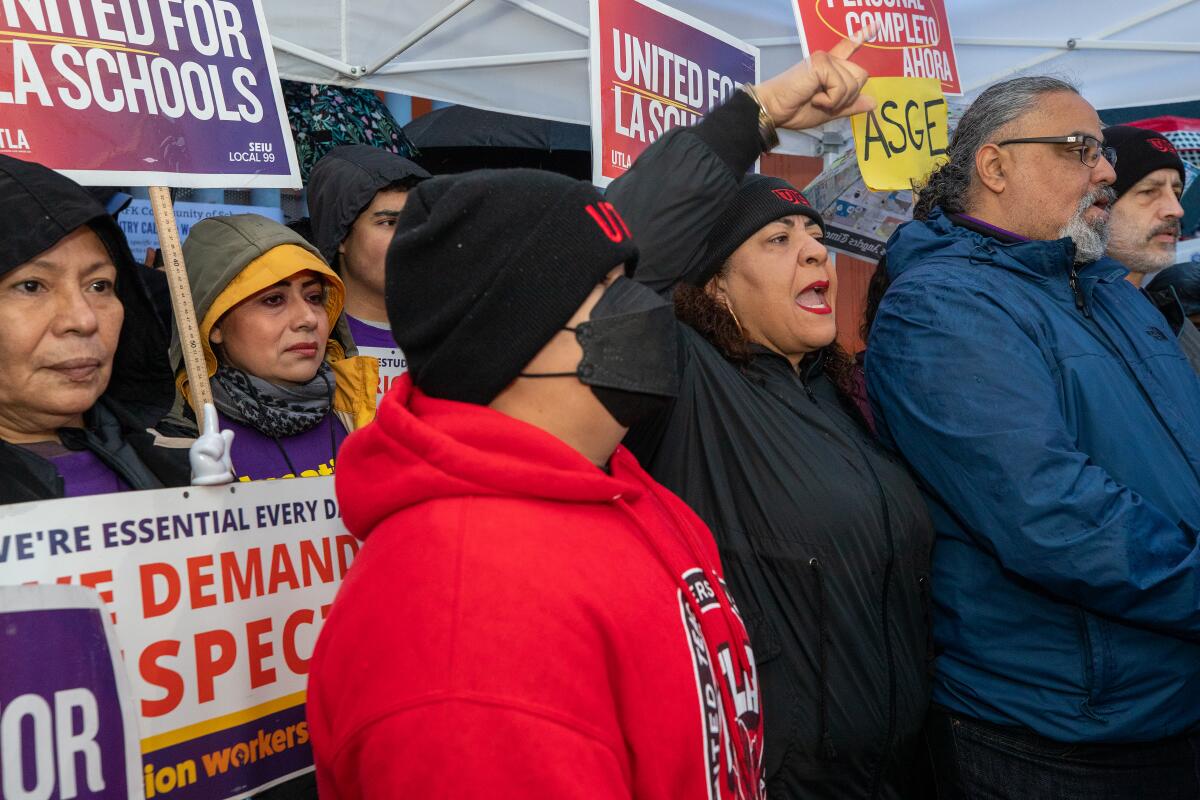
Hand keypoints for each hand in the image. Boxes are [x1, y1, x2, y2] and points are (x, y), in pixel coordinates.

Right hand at [190, 403, 235, 485]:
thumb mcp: (224, 455)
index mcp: (208, 443)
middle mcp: (200, 443)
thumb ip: (225, 443)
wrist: (211, 486)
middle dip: (222, 447)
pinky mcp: (196, 451)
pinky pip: (213, 446)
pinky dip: (215, 454)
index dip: (210, 414)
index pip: (210, 426)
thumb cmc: (216, 473)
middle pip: (218, 435)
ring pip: (216, 439)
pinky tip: (211, 461)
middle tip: (217, 459)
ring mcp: (197, 447)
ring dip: (219, 451)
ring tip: (214, 461)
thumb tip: (228, 430)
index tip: (208, 404)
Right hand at [753, 22, 875, 131]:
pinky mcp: (821, 63)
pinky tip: (814, 98)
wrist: (774, 110)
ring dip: (837, 100)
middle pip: (861, 75)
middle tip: (825, 100)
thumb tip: (873, 102)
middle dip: (848, 96)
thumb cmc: (795, 110)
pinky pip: (841, 86)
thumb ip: (850, 105)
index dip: (862, 36)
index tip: (877, 24)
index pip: (849, 48)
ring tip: (816, 99)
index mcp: (830, 68)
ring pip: (853, 83)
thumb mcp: (830, 111)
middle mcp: (829, 59)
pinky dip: (831, 99)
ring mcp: (825, 59)